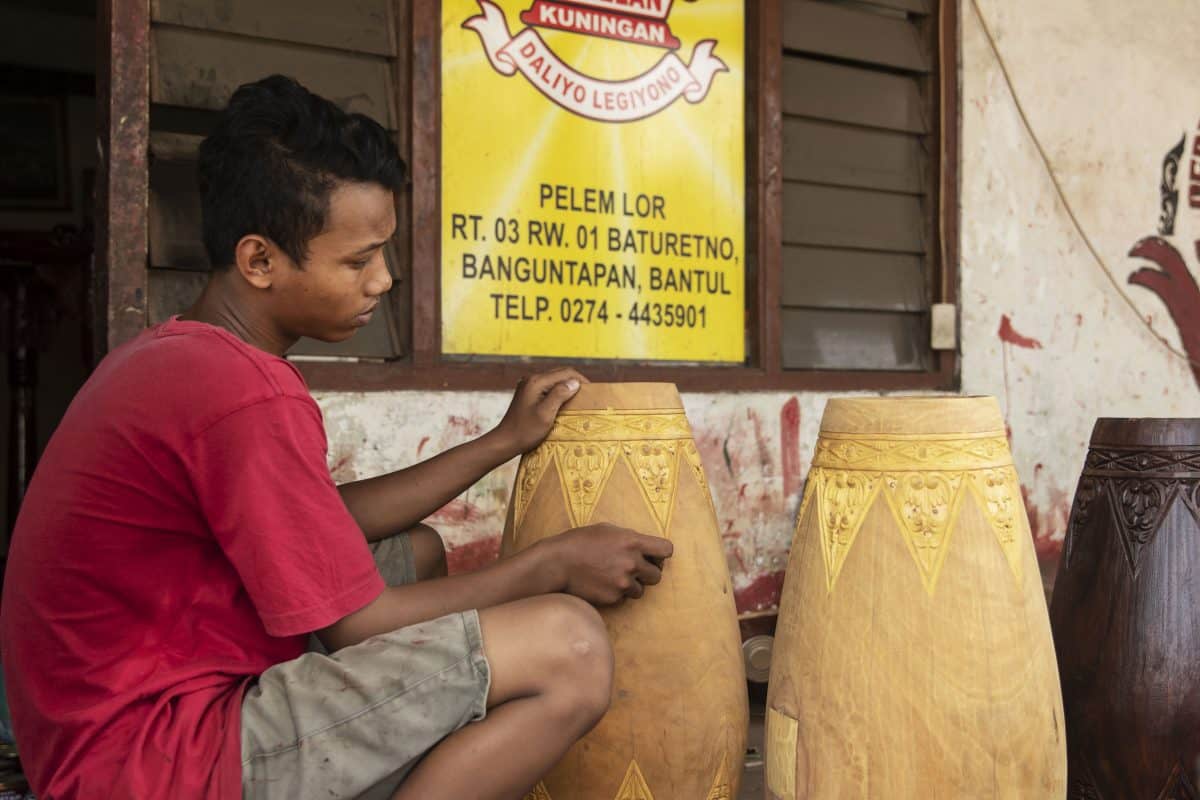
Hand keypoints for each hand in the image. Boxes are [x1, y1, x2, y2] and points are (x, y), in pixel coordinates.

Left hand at [492, 368, 588, 455]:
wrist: (505, 441)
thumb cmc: (525, 430)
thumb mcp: (546, 414)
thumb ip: (559, 395)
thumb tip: (574, 382)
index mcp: (536, 381)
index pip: (565, 373)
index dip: (581, 380)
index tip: (592, 392)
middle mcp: (531, 379)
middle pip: (560, 374)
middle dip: (575, 383)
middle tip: (588, 396)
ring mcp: (528, 386)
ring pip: (554, 381)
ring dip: (567, 388)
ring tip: (578, 400)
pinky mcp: (528, 394)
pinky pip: (547, 388)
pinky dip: (558, 393)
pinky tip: (564, 403)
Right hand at [540, 523, 673, 605]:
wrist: (558, 563)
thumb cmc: (581, 541)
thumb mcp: (608, 530)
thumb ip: (630, 538)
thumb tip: (646, 547)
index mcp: (632, 541)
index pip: (666, 550)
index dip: (661, 554)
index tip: (654, 556)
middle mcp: (631, 563)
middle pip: (657, 575)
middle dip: (647, 573)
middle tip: (633, 569)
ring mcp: (623, 582)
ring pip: (641, 590)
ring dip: (631, 585)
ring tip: (613, 576)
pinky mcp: (614, 597)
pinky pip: (624, 598)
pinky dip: (616, 593)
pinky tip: (602, 583)